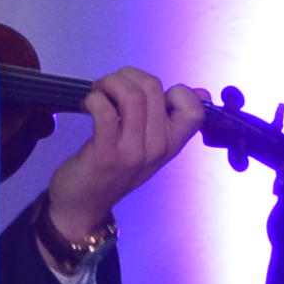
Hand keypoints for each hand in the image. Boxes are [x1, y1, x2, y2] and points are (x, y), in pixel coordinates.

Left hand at [42, 70, 210, 249]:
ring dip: (109, 83)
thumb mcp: (148, 148)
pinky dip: (93, 98)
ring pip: (132, 95)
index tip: (150, 97)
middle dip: (127, 76)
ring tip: (99, 93)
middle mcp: (157, 148)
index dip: (176, 90)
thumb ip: (169, 120)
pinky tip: (87, 105)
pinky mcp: (105, 154)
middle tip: (110, 88)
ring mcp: (133, 152)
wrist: (83, 208)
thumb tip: (201, 93)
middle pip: (154, 88)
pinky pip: (104, 110)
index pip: (194, 109)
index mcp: (171, 145)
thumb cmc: (113, 173)